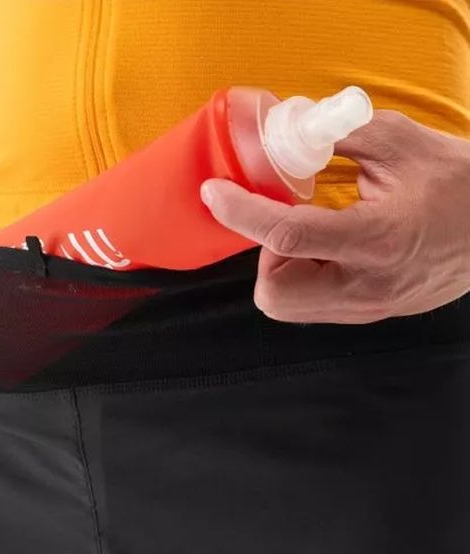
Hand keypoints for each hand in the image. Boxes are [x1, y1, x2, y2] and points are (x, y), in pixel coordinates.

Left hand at [200, 110, 469, 323]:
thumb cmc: (457, 185)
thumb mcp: (400, 144)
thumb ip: (339, 137)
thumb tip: (289, 129)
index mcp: (374, 239)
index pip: (288, 236)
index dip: (243, 214)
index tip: (216, 194)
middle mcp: (365, 285)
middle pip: (273, 295)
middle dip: (267, 258)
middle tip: (290, 223)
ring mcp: (366, 308)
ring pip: (288, 306)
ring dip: (285, 269)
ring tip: (315, 235)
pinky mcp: (368, 316)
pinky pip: (313, 306)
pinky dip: (306, 277)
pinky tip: (330, 250)